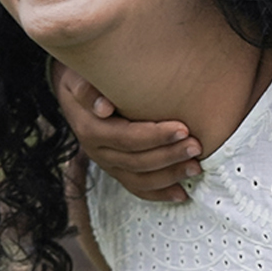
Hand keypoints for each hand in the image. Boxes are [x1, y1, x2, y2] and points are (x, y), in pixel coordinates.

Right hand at [53, 62, 200, 201]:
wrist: (75, 90)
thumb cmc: (85, 76)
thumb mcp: (80, 76)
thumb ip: (88, 88)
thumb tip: (104, 107)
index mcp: (90, 129)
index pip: (127, 137)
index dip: (156, 136)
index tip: (184, 129)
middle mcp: (98, 151)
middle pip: (137, 161)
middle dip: (170, 156)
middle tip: (196, 146)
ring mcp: (107, 164)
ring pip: (139, 179)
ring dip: (170, 175)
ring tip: (196, 168)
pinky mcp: (116, 170)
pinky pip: (137, 187)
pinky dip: (160, 193)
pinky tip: (182, 194)